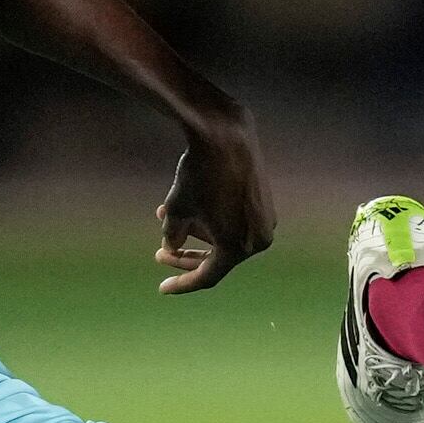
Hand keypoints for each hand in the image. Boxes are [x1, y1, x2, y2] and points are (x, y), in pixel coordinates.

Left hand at [153, 100, 272, 292]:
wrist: (226, 135)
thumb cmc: (200, 175)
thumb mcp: (177, 209)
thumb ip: (172, 236)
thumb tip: (172, 246)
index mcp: (238, 248)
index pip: (207, 276)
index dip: (182, 283)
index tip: (162, 288)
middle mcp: (257, 239)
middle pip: (217, 257)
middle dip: (186, 256)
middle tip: (159, 254)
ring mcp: (264, 220)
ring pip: (225, 235)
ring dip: (195, 231)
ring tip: (164, 217)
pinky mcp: (264, 201)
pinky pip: (235, 219)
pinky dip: (212, 218)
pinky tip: (187, 205)